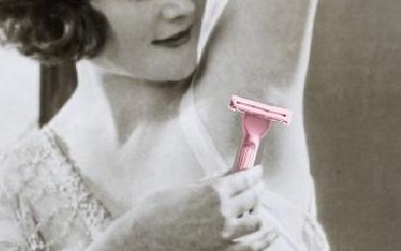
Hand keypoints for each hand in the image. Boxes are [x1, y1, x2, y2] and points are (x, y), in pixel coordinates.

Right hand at [129, 165, 277, 250]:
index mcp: (213, 191)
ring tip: (258, 208)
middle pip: (253, 198)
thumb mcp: (184, 190)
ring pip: (256, 222)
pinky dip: (265, 238)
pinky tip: (270, 233)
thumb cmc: (157, 211)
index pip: (245, 178)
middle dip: (257, 189)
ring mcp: (226, 236)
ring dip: (258, 212)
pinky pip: (254, 246)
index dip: (254, 173)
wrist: (144, 239)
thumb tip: (227, 177)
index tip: (257, 171)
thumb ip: (209, 184)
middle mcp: (224, 212)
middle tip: (258, 186)